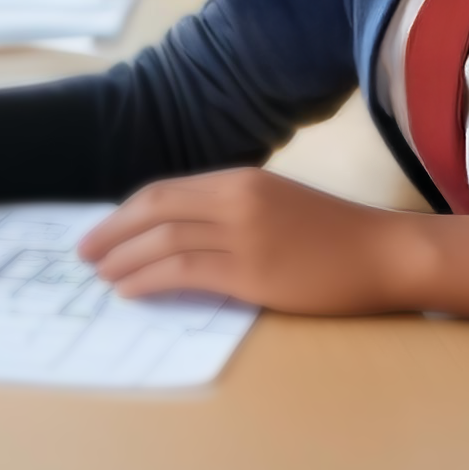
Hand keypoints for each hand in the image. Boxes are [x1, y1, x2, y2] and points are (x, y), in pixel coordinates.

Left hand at [78, 168, 416, 315]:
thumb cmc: (334, 237)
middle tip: (84, 254)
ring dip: (122, 259)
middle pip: (153, 208)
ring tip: (102, 276)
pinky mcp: (251, 270)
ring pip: (161, 240)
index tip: (101, 231)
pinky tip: (128, 290)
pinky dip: (146, 279)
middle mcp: (235, 198)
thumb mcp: (276, 206)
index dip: (125, 213)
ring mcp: (242, 233)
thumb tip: (179, 235)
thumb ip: (231, 212)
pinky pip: (181, 271)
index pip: (164, 191)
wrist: (385, 253)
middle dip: (111, 231)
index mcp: (239, 179)